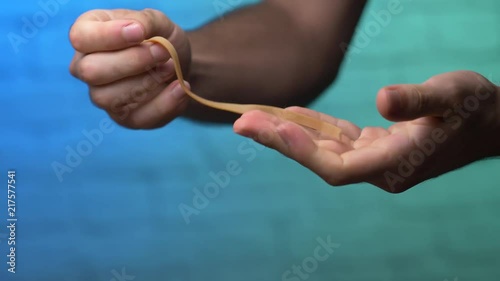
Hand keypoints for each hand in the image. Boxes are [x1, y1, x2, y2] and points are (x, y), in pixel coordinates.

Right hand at [69, 9, 190, 128]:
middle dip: (134, 61)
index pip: (80, 38)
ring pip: (111, 98)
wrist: (178, 64)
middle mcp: (86, 68)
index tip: (139, 32)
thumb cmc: (159, 38)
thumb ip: (144, 21)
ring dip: (149, 83)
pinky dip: (166, 103)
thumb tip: (135, 31)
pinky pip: (140, 118)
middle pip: (92, 72)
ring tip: (171, 68)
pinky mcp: (125, 118)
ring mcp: (103, 97)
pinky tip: (180, 87)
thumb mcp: (156, 21)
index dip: (109, 36)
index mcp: (87, 36)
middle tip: (163, 52)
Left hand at [233, 71, 499, 192]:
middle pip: (319, 160)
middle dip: (280, 140)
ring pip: (323, 149)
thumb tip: (383, 99)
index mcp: (394, 166)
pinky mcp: (374, 146)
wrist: (491, 121)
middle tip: (241, 121)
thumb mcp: (452, 96)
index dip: (302, 151)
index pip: (336, 168)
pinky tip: (290, 114)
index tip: (270, 129)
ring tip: (253, 115)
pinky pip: (336, 138)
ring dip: (289, 132)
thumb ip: (418, 101)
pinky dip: (312, 126)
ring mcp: (374, 159)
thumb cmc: (474, 108)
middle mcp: (378, 169)